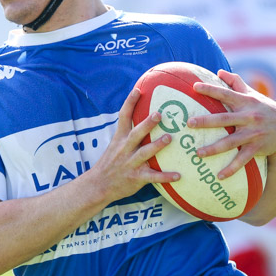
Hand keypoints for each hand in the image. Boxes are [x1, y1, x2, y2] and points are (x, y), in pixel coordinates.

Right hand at [83, 87, 180, 204]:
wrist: (98, 185)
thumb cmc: (110, 163)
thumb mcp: (115, 146)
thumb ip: (128, 134)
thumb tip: (144, 120)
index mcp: (119, 139)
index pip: (123, 117)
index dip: (130, 103)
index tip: (138, 90)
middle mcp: (124, 149)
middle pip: (136, 134)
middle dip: (147, 124)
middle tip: (159, 114)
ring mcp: (130, 164)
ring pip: (144, 153)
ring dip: (157, 146)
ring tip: (170, 138)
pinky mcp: (136, 178)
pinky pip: (153, 177)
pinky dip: (165, 176)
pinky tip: (178, 175)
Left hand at [185, 71, 275, 177]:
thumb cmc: (264, 108)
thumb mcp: (252, 95)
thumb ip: (236, 84)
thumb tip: (219, 71)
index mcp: (245, 102)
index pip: (225, 94)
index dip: (210, 90)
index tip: (194, 87)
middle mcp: (249, 117)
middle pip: (224, 119)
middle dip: (206, 121)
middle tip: (189, 123)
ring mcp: (253, 133)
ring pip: (231, 142)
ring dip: (214, 149)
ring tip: (198, 153)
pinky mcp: (258, 148)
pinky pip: (243, 160)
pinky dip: (231, 168)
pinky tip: (219, 176)